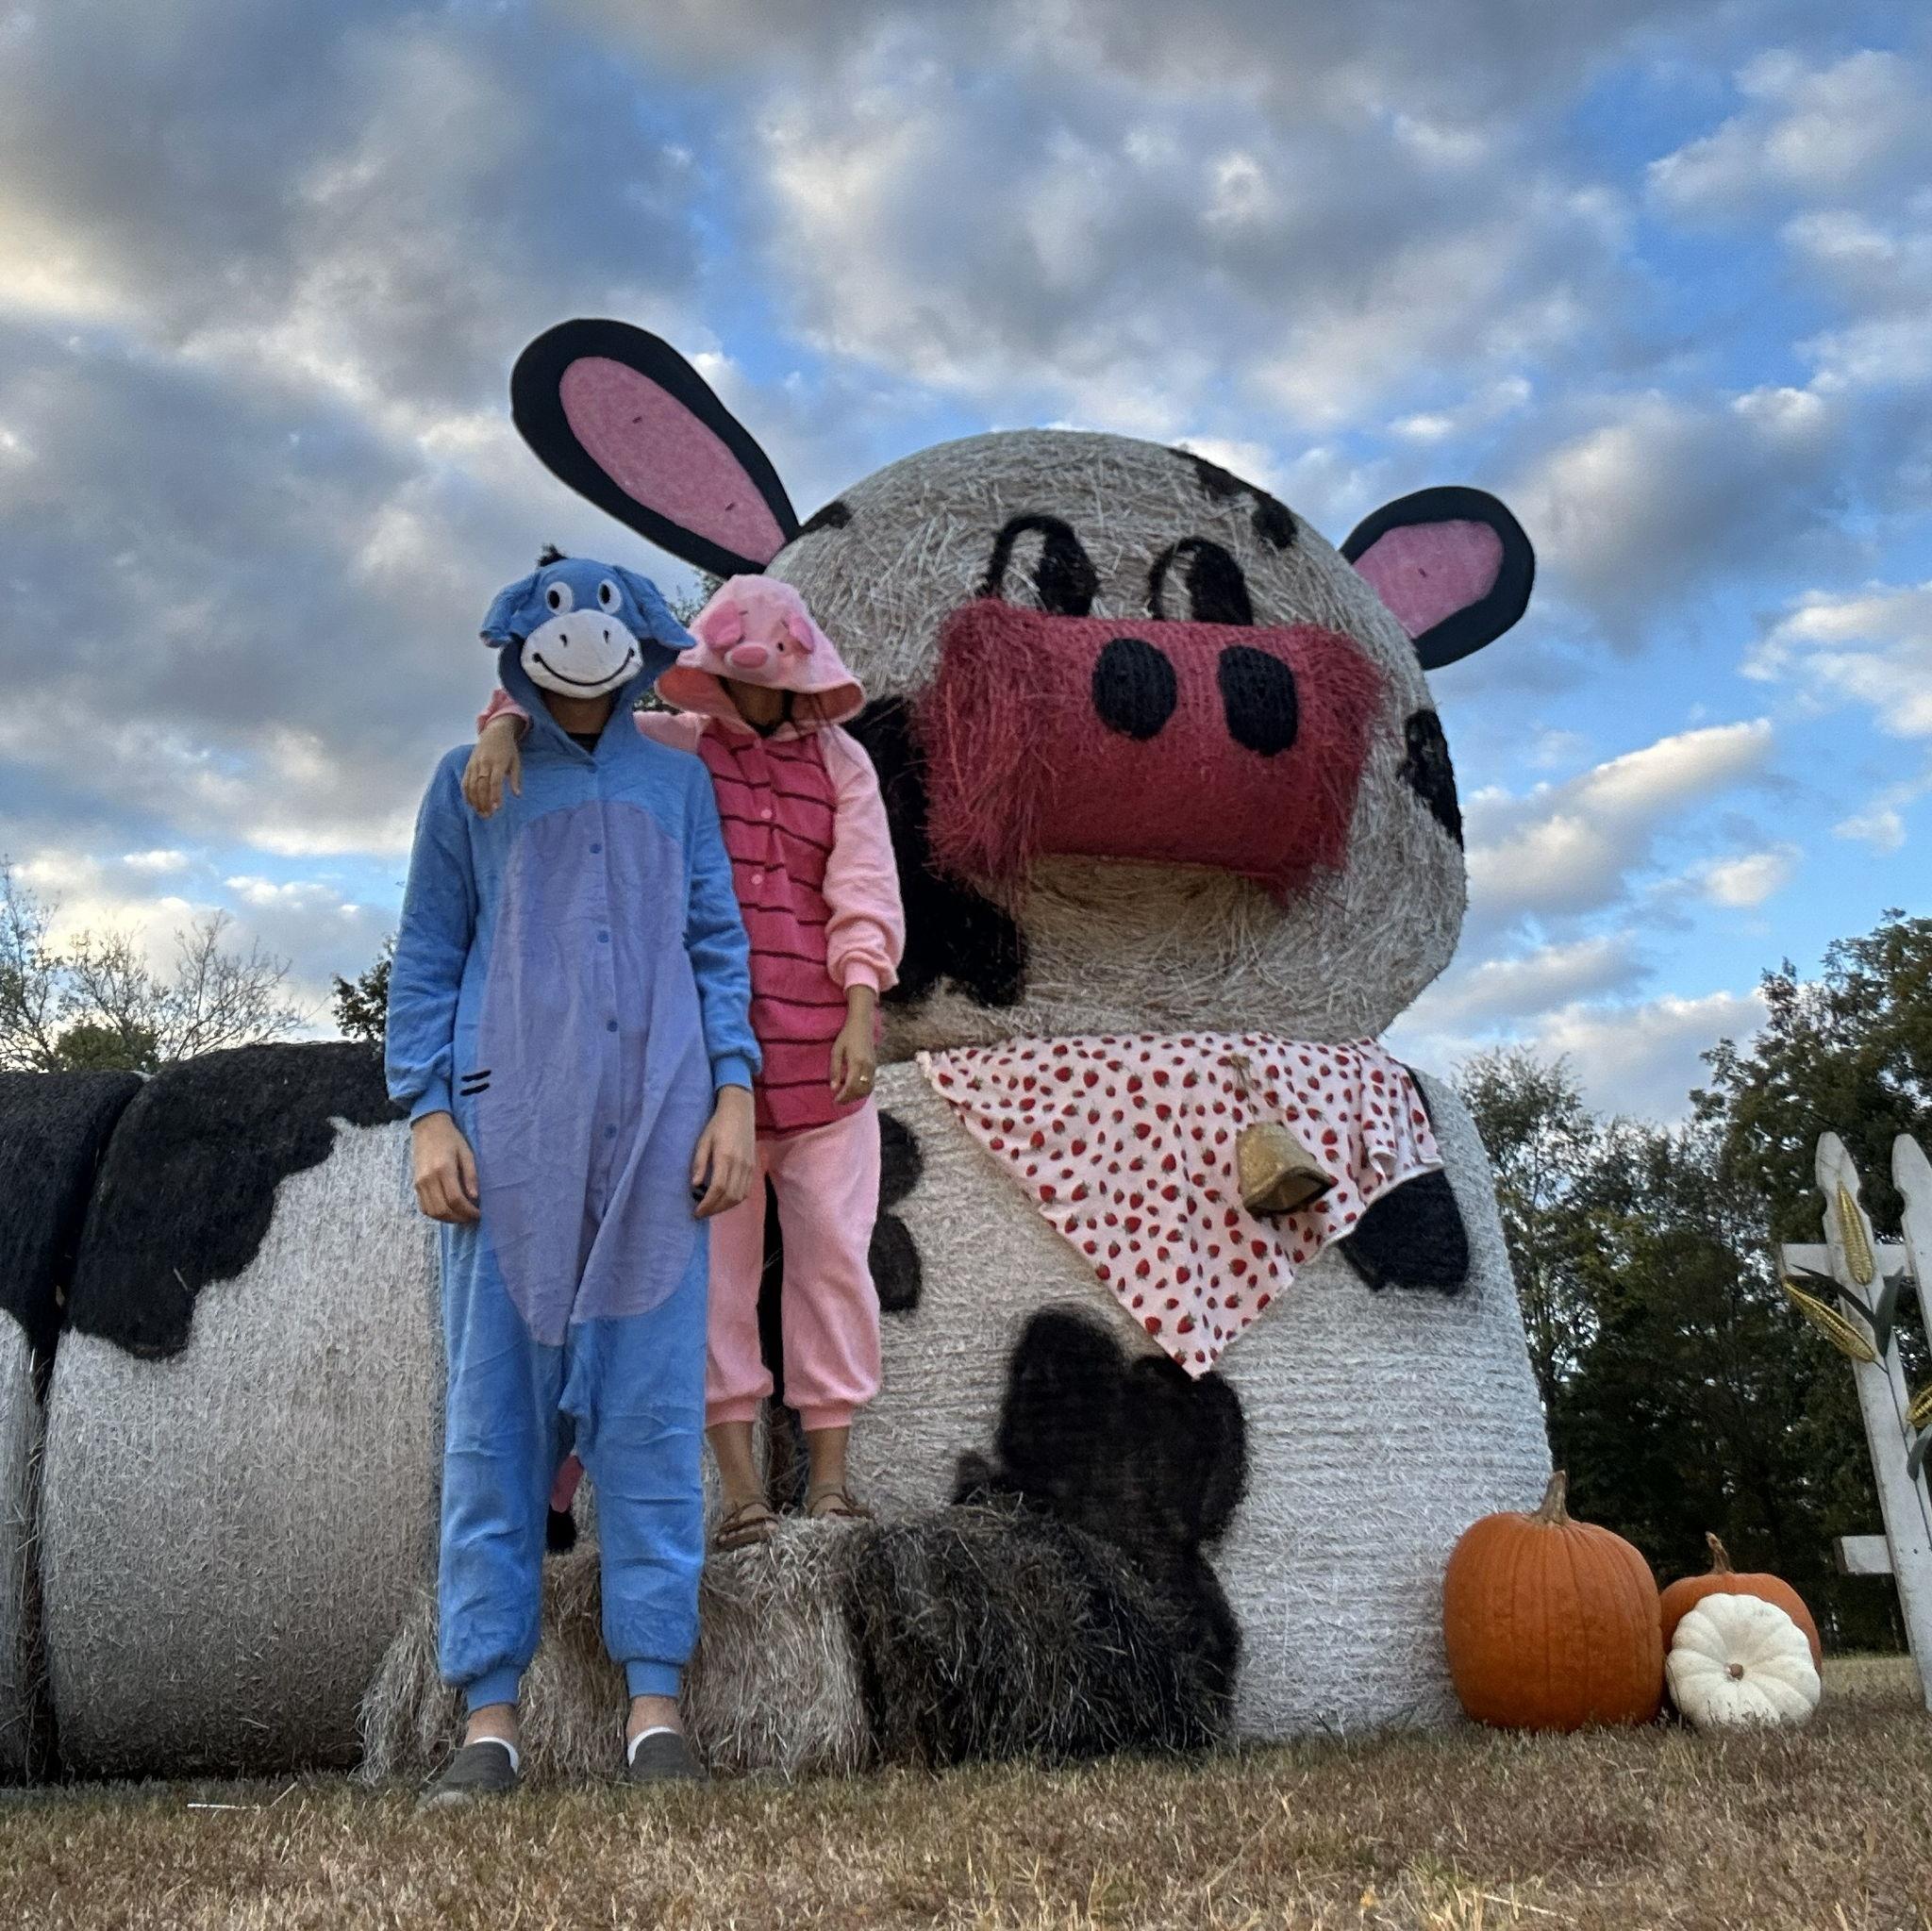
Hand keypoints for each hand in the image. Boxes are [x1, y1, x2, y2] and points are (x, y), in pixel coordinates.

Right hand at [412, 1111, 480, 1222]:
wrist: (428, 1128)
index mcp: (443, 1169)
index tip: (478, 1213)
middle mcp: (428, 1179)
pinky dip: (436, 1214)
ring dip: (448, 1219)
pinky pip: (424, 1207)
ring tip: (462, 1216)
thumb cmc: (451, 1139)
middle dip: (459, 1218)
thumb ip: (471, 1175)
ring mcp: (419, 1183)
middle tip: (472, 1217)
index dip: (468, 1211)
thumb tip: (474, 1197)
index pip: (455, 1199)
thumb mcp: (467, 1153)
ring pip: (432, 1212)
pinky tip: (449, 1211)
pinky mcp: (415, 1185)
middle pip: (443, 1209)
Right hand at [463, 718, 522, 817]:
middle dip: (483, 802)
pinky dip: (466, 794)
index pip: (495, 782)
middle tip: (488, 816)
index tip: (497, 809)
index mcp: (498, 762)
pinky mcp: (468, 766)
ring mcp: (474, 764)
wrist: (494, 732)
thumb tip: (517, 795)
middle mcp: (484, 763)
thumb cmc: (508, 749)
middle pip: (481, 785)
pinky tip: (471, 804)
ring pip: (471, 785)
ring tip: (480, 813)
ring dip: (475, 801)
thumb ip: (516, 779)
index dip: (495, 796)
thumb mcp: (516, 762)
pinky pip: (465, 781)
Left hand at [691, 1086, 755, 1218]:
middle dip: (715, 1209)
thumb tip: (695, 1185)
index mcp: (725, 1157)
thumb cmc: (717, 1125)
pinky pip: (746, 1190)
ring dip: (725, 1207)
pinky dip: (735, 1200)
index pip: (718, 1188)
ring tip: (711, 1208)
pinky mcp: (753, 1167)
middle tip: (701, 1213)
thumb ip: (699, 1163)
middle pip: (730, 1196)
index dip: (707, 1204)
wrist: (740, 1112)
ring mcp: (749, 1167)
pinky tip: (724, 1200)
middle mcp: (740, 1164)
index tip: (696, 1212)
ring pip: (739, 1196)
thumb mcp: (703, 1141)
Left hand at [829, 986, 877, 1104]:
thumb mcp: (836, 1051)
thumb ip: (834, 1070)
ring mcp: (873, 1067)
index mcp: (857, 1063)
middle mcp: (867, 1067)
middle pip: (860, 1091)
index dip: (843, 1096)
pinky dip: (863, 1091)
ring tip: (846, 1097)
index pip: (851, 1086)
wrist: (862, 1024)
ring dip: (857, 1096)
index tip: (835, 1101)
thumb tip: (833, 1088)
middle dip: (849, 1099)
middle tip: (839, 1101)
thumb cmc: (847, 1035)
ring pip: (868, 1089)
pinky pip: (871, 1083)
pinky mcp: (875, 1066)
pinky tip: (854, 1090)